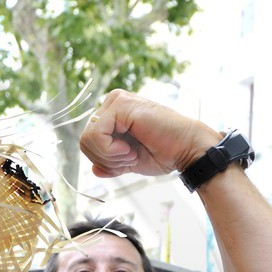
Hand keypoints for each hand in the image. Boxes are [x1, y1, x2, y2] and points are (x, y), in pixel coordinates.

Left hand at [81, 90, 223, 178]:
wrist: (187, 149)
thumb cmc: (164, 153)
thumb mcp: (129, 162)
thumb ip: (110, 164)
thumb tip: (94, 170)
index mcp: (113, 115)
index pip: (88, 142)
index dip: (103, 160)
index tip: (128, 159)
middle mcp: (112, 103)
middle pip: (84, 141)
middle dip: (105, 160)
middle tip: (131, 157)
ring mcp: (116, 101)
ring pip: (87, 139)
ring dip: (109, 156)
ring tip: (131, 153)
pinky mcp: (122, 104)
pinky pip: (96, 134)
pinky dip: (110, 150)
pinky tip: (129, 150)